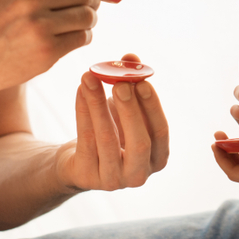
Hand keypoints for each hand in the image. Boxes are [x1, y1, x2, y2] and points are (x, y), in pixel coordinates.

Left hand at [55, 54, 169, 191]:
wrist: (78, 161)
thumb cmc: (111, 130)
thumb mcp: (124, 109)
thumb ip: (131, 83)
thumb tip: (131, 58)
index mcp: (157, 157)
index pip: (160, 131)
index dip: (152, 106)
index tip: (142, 81)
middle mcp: (139, 174)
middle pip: (139, 142)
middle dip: (130, 110)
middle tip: (120, 83)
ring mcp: (113, 180)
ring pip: (107, 139)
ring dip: (98, 104)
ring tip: (90, 76)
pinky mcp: (87, 177)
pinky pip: (85, 140)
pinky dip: (83, 111)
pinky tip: (81, 89)